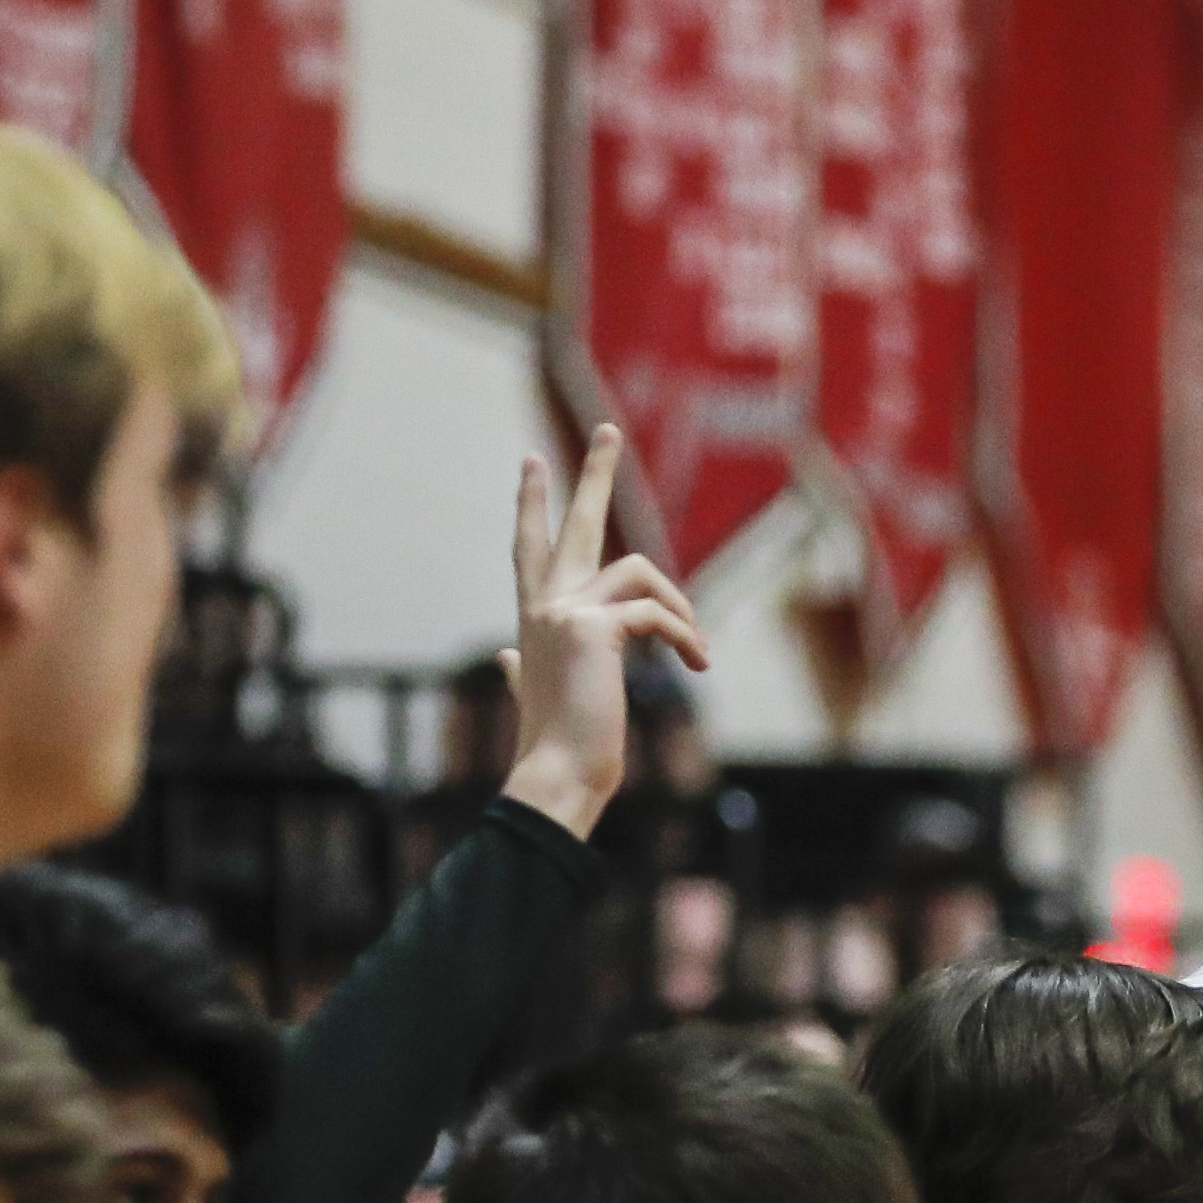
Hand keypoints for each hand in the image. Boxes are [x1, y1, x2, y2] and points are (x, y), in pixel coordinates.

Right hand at [498, 426, 708, 839]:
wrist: (557, 774)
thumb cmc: (557, 743)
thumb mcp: (537, 694)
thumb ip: (519, 670)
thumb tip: (505, 659)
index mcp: (535, 618)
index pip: (530, 548)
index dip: (532, 505)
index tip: (534, 463)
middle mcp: (546, 605)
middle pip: (575, 523)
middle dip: (594, 473)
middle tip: (609, 428)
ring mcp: (565, 611)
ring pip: (640, 572)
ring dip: (679, 607)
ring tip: (696, 648)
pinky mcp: (594, 627)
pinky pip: (658, 613)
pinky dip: (686, 636)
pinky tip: (697, 663)